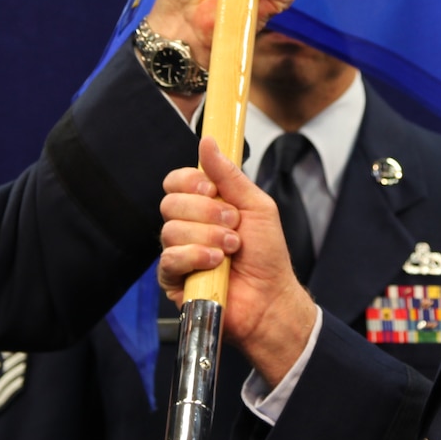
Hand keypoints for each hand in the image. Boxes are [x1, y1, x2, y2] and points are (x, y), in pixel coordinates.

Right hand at [158, 137, 318, 385]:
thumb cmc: (266, 255)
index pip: (175, 182)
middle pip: (170, 202)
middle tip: (233, 223)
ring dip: (207, 236)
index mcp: (203, 206)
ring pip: (170, 230)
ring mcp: (178, 252)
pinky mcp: (173, 279)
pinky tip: (216, 264)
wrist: (270, 297)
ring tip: (231, 248)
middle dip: (205, 212)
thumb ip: (230, 175)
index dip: (189, 181)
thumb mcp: (256, 206)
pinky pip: (169, 259)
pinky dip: (196, 257)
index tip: (211, 189)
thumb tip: (208, 142)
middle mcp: (187, 226)